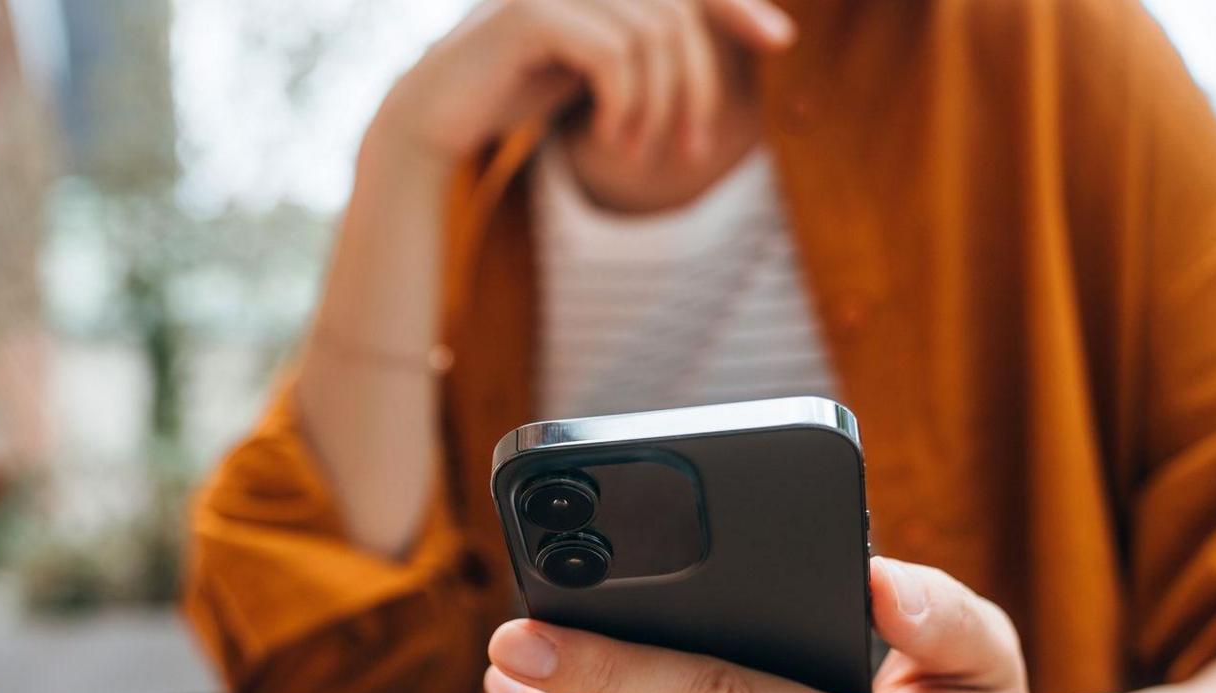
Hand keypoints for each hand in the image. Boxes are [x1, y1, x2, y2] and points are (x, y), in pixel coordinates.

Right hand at [371, 0, 795, 168]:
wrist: (436, 119)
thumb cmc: (520, 90)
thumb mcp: (605, 66)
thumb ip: (659, 44)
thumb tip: (768, 29)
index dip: (737, 4)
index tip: (778, 40)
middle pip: (680, 13)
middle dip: (698, 87)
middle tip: (691, 149)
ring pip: (654, 35)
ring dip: (660, 106)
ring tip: (638, 153)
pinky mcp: (531, 13)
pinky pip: (615, 53)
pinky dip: (627, 104)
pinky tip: (612, 141)